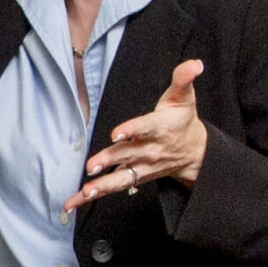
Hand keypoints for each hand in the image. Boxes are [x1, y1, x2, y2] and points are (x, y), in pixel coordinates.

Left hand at [67, 59, 207, 212]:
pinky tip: (72, 203)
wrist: (195, 152)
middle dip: (109, 160)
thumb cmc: (181, 120)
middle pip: (127, 154)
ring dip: (102, 186)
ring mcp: (141, 166)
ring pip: (120, 177)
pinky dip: (92, 197)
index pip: (145, 128)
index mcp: (160, 128)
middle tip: (91, 166)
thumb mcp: (184, 98)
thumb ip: (183, 80)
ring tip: (85, 192)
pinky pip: (112, 188)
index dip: (131, 130)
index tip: (117, 133)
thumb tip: (194, 63)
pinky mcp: (133, 177)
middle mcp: (149, 149)